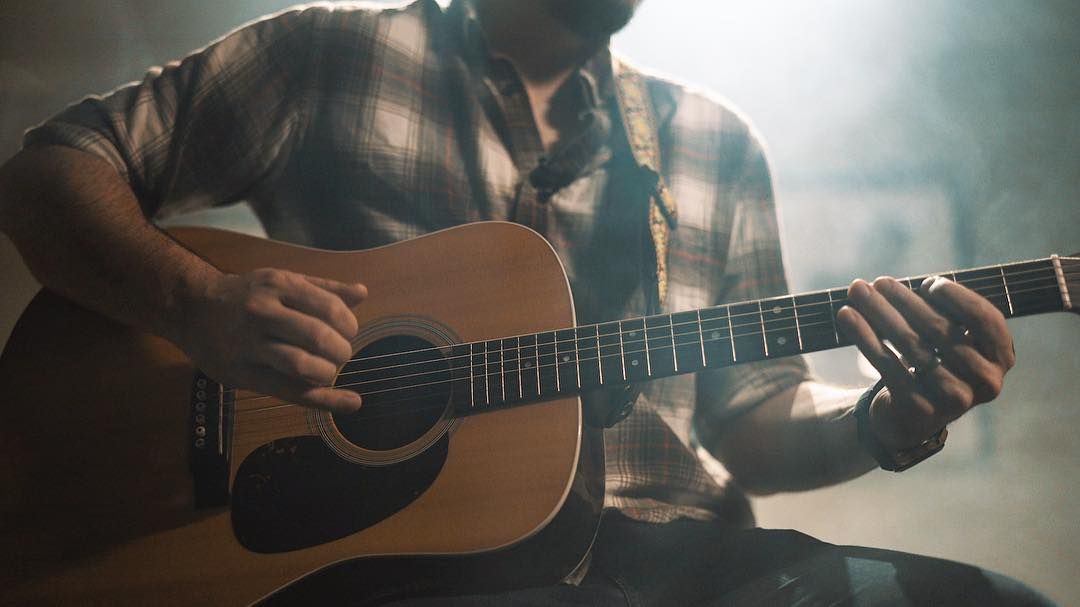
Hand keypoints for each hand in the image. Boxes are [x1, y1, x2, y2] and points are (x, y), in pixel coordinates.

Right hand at [177, 268, 367, 412]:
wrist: (191, 307)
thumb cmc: (246, 296)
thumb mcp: (282, 281)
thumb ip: (323, 289)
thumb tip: (362, 292)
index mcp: (278, 285)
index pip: (329, 308)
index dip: (348, 325)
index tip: (347, 332)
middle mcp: (262, 312)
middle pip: (318, 337)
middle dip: (341, 351)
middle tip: (339, 354)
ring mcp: (249, 344)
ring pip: (302, 366)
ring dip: (328, 373)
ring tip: (328, 370)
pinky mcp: (241, 373)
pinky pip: (289, 391)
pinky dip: (325, 400)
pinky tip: (350, 403)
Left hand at [837, 276, 1015, 450]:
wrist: (913, 417)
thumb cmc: (935, 362)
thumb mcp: (949, 339)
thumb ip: (938, 312)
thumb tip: (889, 287)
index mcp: (1001, 357)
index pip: (985, 318)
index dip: (957, 296)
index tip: (927, 283)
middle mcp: (985, 380)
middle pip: (940, 329)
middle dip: (905, 300)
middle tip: (879, 282)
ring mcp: (954, 398)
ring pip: (910, 344)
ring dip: (880, 312)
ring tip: (858, 291)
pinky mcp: (919, 408)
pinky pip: (886, 363)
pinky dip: (864, 335)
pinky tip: (846, 315)